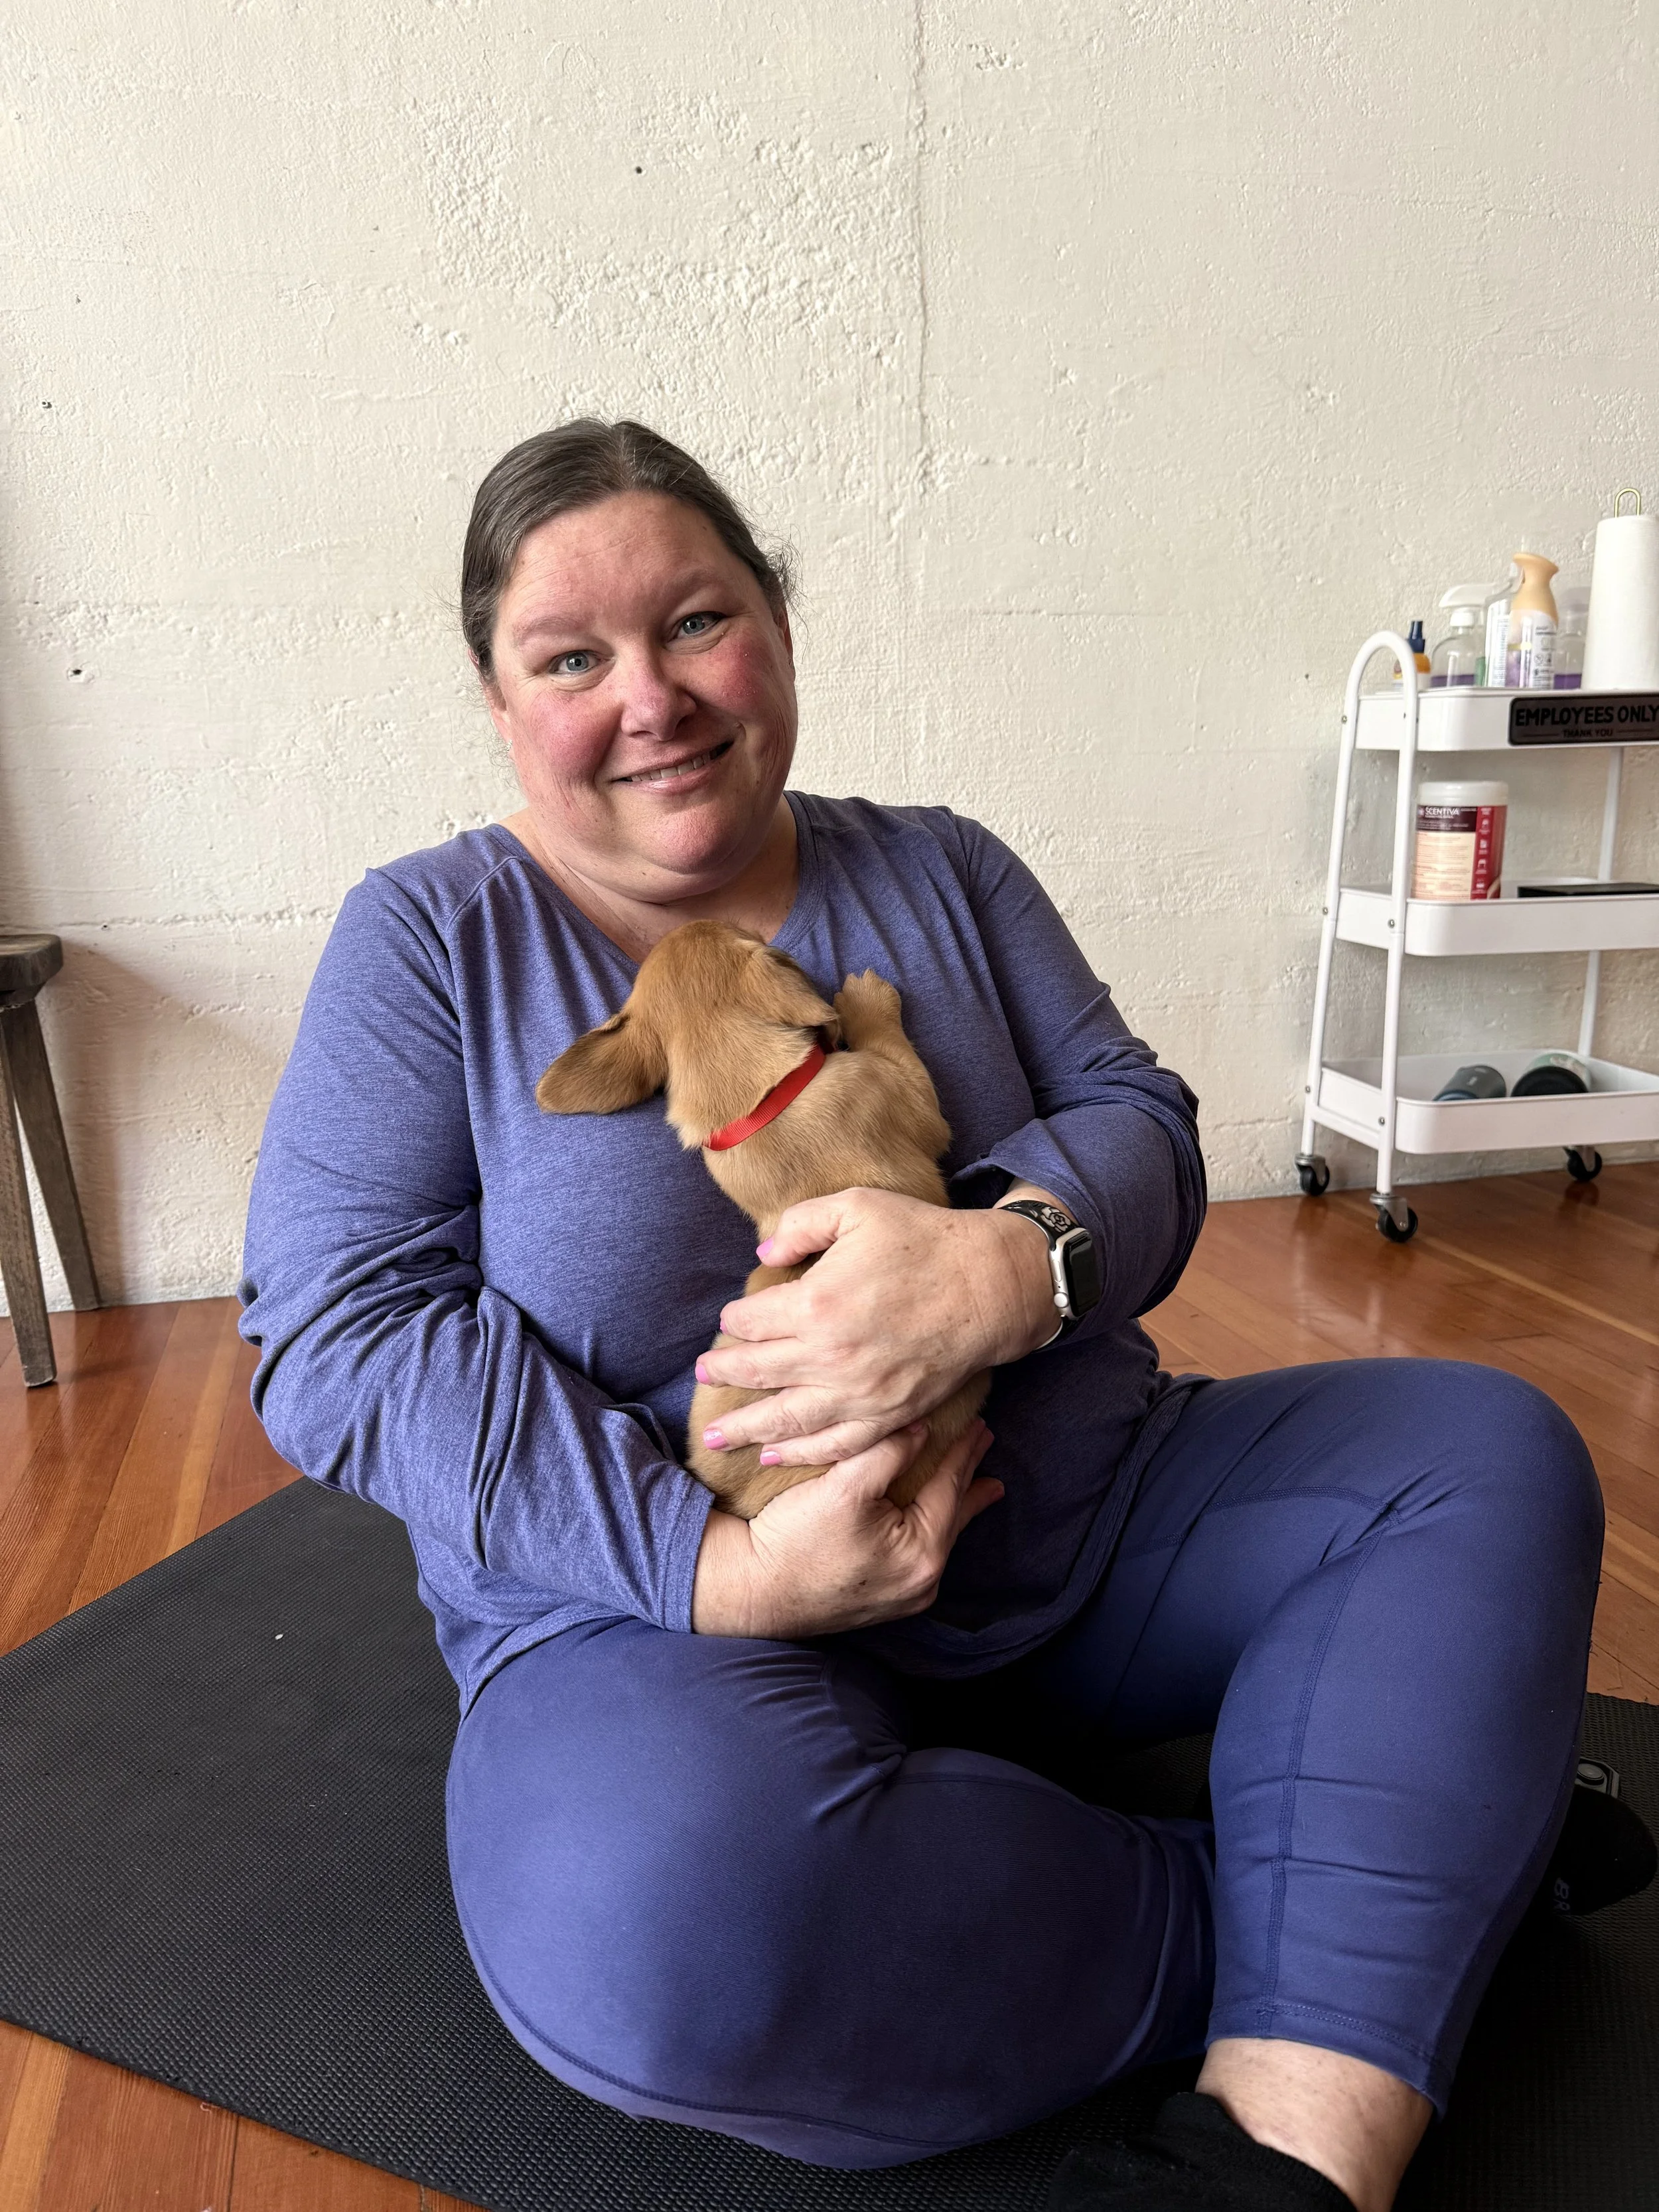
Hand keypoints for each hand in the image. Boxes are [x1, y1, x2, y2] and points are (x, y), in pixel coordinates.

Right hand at [690, 1418, 1001, 1638]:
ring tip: (980, 1488)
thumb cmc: (795, 1539)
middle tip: (987, 1446)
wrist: (749, 1589)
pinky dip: (928, 1528)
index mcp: (921, 1554)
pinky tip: (928, 1522)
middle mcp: (921, 1582)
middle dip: (969, 1480)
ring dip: (952, 1506)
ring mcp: (901, 1597)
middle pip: (950, 1517)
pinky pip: (916, 1553)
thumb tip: (920, 1428)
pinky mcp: (879, 1601)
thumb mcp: (845, 1487)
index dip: (963, 1453)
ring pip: (936, 1536)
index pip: (949, 1489)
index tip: (980, 1423)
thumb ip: (888, 1453)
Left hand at [694, 1183, 1061, 1466]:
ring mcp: (859, 1392)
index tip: (729, 1320)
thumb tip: (764, 1254)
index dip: (734, 1320)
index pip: (752, 1322)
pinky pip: (835, 1444)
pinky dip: (800, 1454)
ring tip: (715, 1436)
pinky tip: (774, 1456)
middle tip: (702, 1375)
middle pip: (758, 1372)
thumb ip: (801, 1224)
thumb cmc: (925, 1239)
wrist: (991, 1285)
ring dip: (746, 1428)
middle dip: (724, 1373)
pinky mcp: (887, 1414)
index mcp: (816, 1303)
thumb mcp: (858, 1206)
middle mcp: (830, 1356)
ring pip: (785, 1419)